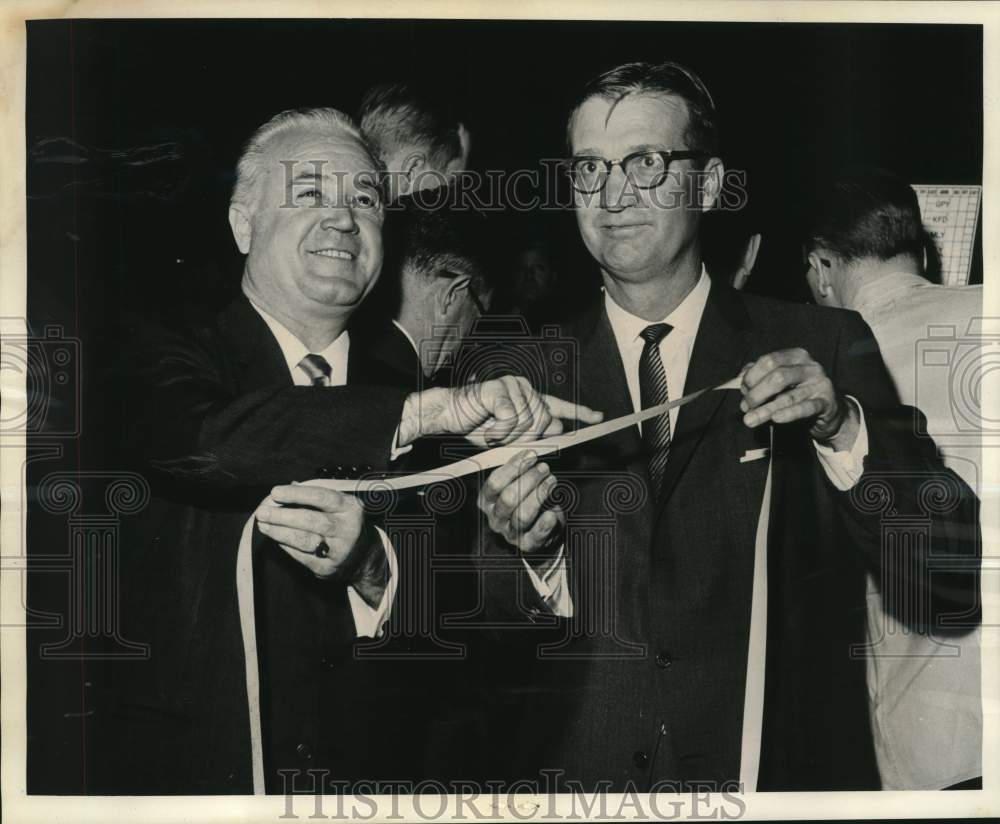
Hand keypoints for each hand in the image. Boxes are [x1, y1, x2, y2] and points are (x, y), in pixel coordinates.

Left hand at [255, 485, 386, 595]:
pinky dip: (286, 546)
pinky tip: (276, 539)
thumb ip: (314, 495)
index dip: (296, 494)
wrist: (363, 557)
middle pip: (310, 520)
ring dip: (279, 532)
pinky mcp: (328, 568)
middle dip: (282, 516)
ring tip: (264, 526)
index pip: (321, 497)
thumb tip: (286, 489)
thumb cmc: (343, 523)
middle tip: (262, 512)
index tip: (275, 493)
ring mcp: (339, 550)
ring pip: (304, 540)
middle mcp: (347, 529)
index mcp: (350, 508)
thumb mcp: (338, 505)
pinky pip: (301, 556)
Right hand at [399, 375, 602, 447]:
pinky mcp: (500, 389)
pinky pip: (512, 419)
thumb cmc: (478, 425)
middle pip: (543, 423)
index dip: (580, 412)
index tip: (599, 418)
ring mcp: (513, 386)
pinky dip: (499, 432)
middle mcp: (525, 389)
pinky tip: (489, 430)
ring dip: (509, 437)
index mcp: (530, 400)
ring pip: (528, 423)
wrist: (449, 414)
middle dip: (525, 439)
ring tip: (493, 433)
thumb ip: (533, 434)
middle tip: (504, 440)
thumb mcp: (510, 436)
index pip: (560, 406)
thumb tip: (558, 428)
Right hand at [478, 450, 564, 560]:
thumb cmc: (527, 501)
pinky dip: (544, 524)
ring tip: (552, 481)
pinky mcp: (528, 545)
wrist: (539, 530)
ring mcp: (510, 534)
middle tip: (544, 468)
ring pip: (522, 515)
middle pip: (508, 498)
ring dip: (539, 495)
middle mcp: (495, 519)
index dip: (513, 468)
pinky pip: (535, 536)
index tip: (531, 455)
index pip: (495, 483)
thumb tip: (528, 453)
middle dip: (529, 480)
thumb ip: (519, 470)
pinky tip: (552, 513)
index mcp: (487, 501)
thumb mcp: (519, 484)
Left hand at [739, 348, 858, 449]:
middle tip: (745, 407)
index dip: (752, 376)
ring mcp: (820, 384)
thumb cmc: (799, 392)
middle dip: (756, 393)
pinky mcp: (827, 403)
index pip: (769, 360)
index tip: (743, 391)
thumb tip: (739, 379)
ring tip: (750, 420)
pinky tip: (775, 418)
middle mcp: (810, 367)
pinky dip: (789, 413)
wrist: (831, 410)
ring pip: (788, 396)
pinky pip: (805, 408)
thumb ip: (760, 376)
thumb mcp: (781, 381)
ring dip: (765, 409)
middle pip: (777, 376)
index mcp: (796, 356)